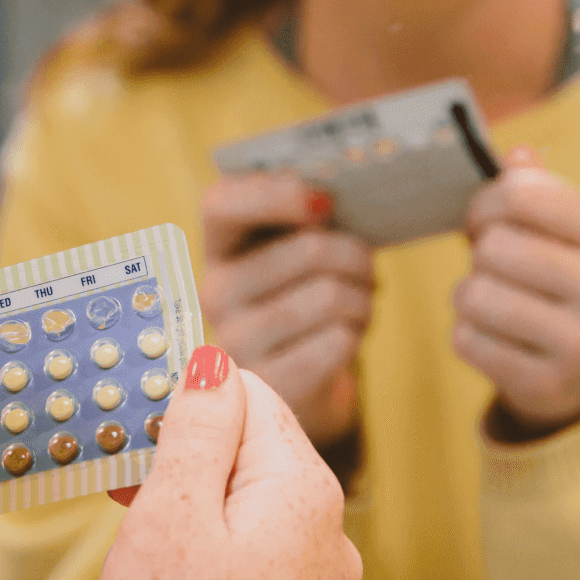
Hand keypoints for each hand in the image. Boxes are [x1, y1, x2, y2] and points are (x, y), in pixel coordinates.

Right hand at [95, 346, 361, 579]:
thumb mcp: (172, 517)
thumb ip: (198, 431)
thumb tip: (215, 363)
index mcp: (303, 490)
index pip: (248, 393)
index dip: (185, 396)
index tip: (129, 414)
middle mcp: (325, 530)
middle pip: (249, 447)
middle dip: (184, 449)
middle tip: (117, 470)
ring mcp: (312, 575)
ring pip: (244, 499)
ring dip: (189, 496)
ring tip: (133, 518)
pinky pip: (249, 545)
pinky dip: (205, 538)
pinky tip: (164, 558)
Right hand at [199, 172, 374, 445]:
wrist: (297, 379)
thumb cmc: (303, 297)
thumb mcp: (295, 250)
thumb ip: (305, 215)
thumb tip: (327, 194)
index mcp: (218, 248)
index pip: (220, 204)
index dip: (274, 194)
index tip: (325, 202)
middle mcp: (215, 293)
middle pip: (309, 250)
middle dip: (356, 255)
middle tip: (365, 268)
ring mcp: (236, 341)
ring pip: (331, 296)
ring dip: (362, 299)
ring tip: (357, 305)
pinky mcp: (267, 384)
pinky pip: (337, 342)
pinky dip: (355, 335)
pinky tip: (345, 337)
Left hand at [453, 146, 579, 441]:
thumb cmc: (560, 281)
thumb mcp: (563, 232)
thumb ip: (535, 189)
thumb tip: (515, 152)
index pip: (523, 194)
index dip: (486, 203)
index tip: (485, 219)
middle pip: (495, 247)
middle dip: (479, 254)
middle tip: (491, 266)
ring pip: (475, 295)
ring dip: (468, 296)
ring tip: (491, 301)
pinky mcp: (548, 384)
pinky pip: (467, 340)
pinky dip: (467, 335)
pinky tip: (494, 337)